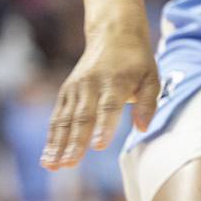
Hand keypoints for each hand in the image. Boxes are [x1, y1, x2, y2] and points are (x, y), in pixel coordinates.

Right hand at [42, 16, 158, 169]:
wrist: (114, 35)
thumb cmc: (137, 62)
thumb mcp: (152, 77)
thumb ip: (148, 103)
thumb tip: (142, 129)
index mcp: (116, 82)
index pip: (109, 107)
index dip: (104, 127)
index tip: (98, 146)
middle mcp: (91, 85)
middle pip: (82, 117)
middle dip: (75, 142)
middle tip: (69, 164)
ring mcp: (75, 88)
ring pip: (65, 120)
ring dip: (57, 144)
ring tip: (53, 166)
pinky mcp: (66, 92)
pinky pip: (57, 118)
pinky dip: (52, 138)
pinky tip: (48, 157)